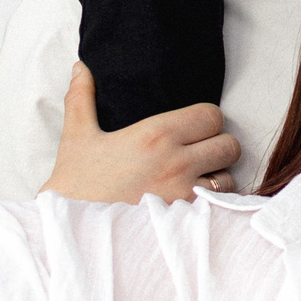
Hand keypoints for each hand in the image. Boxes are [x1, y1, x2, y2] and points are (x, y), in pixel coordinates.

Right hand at [41, 63, 241, 203]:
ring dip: (216, 177)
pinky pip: (218, 207)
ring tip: (195, 178)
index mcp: (156, 136)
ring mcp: (185, 196)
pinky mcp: (186, 222)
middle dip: (217, 146)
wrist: (71, 232)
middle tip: (198, 152)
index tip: (193, 127)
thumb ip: (81, 98)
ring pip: (228, 178)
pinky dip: (212, 204)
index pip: (211, 115)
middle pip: (229, 145)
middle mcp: (177, 163)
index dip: (206, 119)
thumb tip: (81, 68)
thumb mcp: (76, 138)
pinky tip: (193, 202)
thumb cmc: (75, 184)